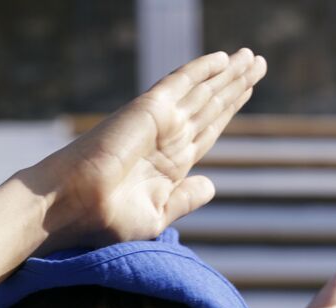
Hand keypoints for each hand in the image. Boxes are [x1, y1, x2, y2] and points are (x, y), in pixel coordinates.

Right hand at [26, 49, 266, 249]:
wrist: (76, 207)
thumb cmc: (106, 221)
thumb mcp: (157, 216)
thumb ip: (185, 198)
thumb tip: (211, 184)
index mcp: (169, 167)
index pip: (207, 132)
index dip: (229, 110)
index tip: (248, 92)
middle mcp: (166, 140)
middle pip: (210, 107)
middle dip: (235, 85)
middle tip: (259, 62)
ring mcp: (159, 122)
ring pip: (203, 92)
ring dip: (229, 74)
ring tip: (253, 58)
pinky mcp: (150, 109)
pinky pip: (181, 82)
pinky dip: (202, 69)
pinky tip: (223, 58)